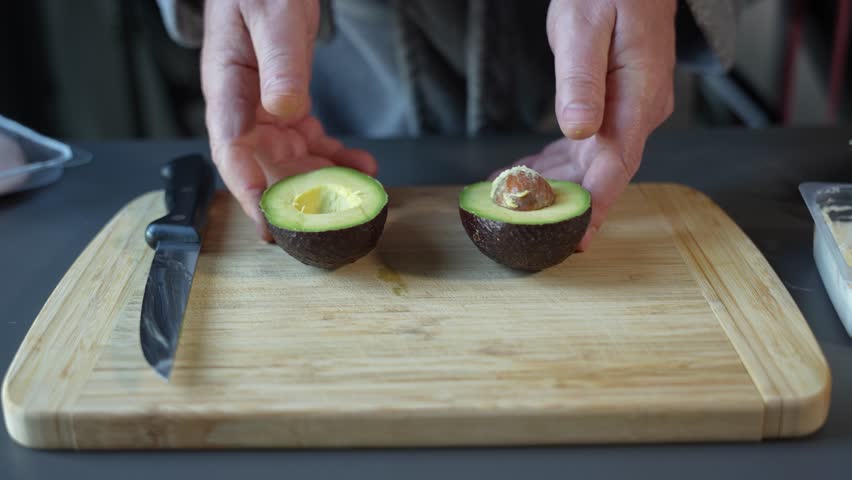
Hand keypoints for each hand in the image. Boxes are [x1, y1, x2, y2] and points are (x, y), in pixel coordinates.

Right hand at [202, 0, 376, 240]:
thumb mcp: (272, 15)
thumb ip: (278, 61)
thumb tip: (284, 109)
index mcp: (227, 85)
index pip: (230, 147)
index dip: (248, 187)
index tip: (268, 218)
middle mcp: (243, 106)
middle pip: (262, 165)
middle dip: (291, 199)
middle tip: (322, 226)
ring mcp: (266, 110)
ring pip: (290, 161)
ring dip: (321, 182)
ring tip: (356, 195)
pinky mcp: (288, 108)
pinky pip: (309, 144)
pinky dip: (335, 158)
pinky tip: (361, 166)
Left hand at [499, 0, 675, 249]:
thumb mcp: (583, 26)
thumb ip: (582, 79)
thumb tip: (580, 130)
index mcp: (638, 95)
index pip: (619, 162)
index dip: (599, 204)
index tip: (579, 237)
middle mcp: (639, 111)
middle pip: (605, 171)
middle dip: (570, 204)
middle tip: (531, 230)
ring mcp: (628, 112)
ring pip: (592, 163)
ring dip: (556, 186)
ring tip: (516, 203)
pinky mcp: (613, 108)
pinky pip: (585, 146)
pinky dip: (555, 162)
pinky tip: (527, 172)